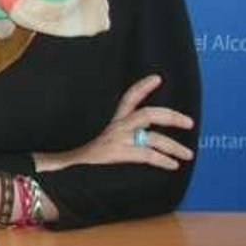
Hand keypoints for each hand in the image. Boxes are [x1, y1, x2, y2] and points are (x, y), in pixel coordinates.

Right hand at [34, 74, 194, 172]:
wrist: (57, 168)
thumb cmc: (69, 155)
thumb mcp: (84, 139)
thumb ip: (99, 137)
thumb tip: (121, 143)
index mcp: (105, 120)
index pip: (126, 98)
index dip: (143, 87)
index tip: (157, 78)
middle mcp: (113, 126)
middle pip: (148, 114)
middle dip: (171, 117)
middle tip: (189, 122)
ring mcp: (116, 139)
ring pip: (153, 136)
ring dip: (174, 146)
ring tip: (188, 154)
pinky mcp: (117, 153)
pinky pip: (147, 154)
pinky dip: (163, 159)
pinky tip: (173, 165)